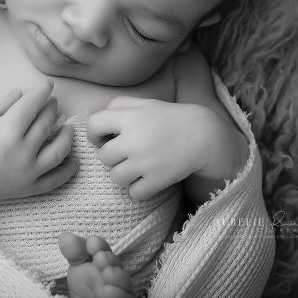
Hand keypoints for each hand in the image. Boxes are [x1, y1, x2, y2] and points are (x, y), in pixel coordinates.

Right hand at [0, 80, 77, 207]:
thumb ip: (3, 103)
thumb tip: (23, 92)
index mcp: (6, 131)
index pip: (31, 106)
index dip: (42, 92)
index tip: (49, 84)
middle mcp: (20, 152)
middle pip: (45, 125)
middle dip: (52, 110)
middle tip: (54, 103)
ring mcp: (26, 172)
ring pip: (57, 152)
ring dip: (67, 138)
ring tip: (69, 128)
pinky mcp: (28, 188)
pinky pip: (55, 181)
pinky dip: (68, 171)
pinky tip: (74, 160)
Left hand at [87, 97, 223, 199]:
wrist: (203, 135)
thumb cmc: (170, 118)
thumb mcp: (145, 104)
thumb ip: (120, 105)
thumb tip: (96, 122)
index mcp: (129, 117)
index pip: (94, 125)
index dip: (95, 134)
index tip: (104, 138)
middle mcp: (134, 140)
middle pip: (104, 157)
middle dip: (114, 157)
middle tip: (129, 154)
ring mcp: (145, 162)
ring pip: (116, 178)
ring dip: (125, 175)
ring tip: (139, 168)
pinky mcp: (157, 180)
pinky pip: (134, 193)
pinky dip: (140, 190)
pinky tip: (150, 179)